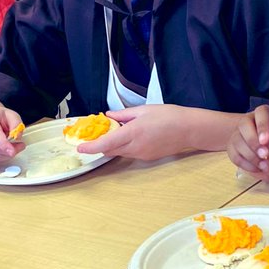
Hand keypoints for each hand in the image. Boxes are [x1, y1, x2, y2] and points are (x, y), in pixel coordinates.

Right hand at [0, 100, 25, 164]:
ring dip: (5, 156)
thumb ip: (16, 124)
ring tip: (12, 149)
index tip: (12, 151)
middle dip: (8, 151)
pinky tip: (4, 153)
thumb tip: (17, 137)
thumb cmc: (0, 118)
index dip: (3, 144)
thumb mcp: (12, 115)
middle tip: (19, 146)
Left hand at [75, 104, 190, 161]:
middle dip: (101, 144)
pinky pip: (130, 153)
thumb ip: (123, 114)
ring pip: (119, 153)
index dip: (90, 147)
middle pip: (109, 150)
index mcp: (133, 133)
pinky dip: (125, 147)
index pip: (105, 143)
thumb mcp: (144, 110)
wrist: (189, 129)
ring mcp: (141, 154)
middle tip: (98, 133)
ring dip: (114, 145)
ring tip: (118, 132)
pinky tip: (132, 136)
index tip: (80, 147)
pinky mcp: (147, 158)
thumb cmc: (169, 116)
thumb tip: (109, 116)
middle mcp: (135, 147)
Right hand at [227, 105, 268, 181]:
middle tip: (265, 155)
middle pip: (243, 125)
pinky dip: (246, 164)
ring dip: (251, 156)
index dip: (262, 125)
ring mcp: (239, 134)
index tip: (266, 141)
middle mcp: (250, 121)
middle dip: (253, 142)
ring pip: (237, 141)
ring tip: (265, 165)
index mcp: (267, 114)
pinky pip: (234, 155)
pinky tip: (257, 168)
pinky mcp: (234, 149)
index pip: (261, 113)